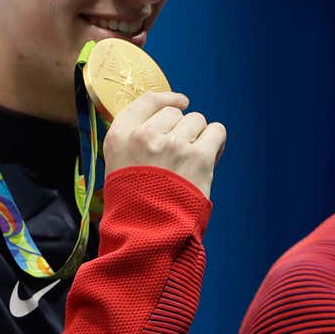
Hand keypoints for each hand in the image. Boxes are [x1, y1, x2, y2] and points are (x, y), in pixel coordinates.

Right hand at [101, 91, 226, 197]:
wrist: (147, 234)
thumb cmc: (133, 205)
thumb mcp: (118, 166)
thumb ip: (135, 141)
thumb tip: (166, 119)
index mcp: (120, 136)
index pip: (148, 101)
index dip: (168, 99)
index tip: (181, 101)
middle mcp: (145, 136)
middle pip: (175, 112)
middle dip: (181, 128)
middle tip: (181, 152)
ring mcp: (173, 145)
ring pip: (197, 120)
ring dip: (198, 136)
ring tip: (191, 160)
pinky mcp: (198, 157)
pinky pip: (216, 131)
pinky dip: (216, 141)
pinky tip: (209, 156)